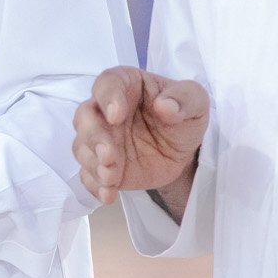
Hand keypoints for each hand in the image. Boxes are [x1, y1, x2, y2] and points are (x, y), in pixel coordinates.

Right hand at [73, 66, 209, 213]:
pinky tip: (108, 194)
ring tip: (111, 177)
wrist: (183, 150)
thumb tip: (165, 106)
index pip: (107, 83)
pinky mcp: (102, 165)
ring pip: (82, 148)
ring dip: (93, 164)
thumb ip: (183, 98)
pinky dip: (95, 186)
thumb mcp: (195, 100)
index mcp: (125, 85)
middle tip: (108, 154)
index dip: (107, 97)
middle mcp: (105, 111)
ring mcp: (101, 139)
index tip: (116, 115)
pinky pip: (88, 175)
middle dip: (93, 137)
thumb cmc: (183, 115)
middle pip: (84, 117)